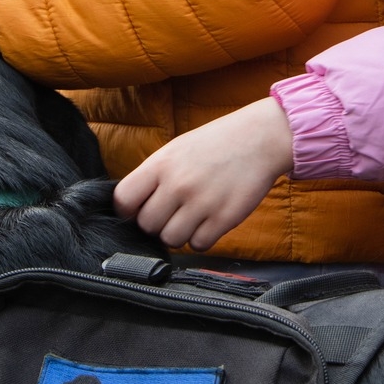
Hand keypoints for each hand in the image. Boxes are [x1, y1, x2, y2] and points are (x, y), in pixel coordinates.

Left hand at [114, 98, 294, 250]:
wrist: (260, 138)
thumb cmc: (216, 143)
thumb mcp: (177, 149)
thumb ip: (154, 176)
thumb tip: (133, 206)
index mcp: (161, 164)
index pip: (124, 199)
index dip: (128, 210)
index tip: (139, 210)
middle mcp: (178, 184)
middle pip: (147, 225)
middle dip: (158, 223)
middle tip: (174, 212)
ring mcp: (201, 203)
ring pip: (171, 239)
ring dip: (180, 233)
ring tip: (192, 217)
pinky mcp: (223, 219)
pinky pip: (198, 245)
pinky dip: (202, 238)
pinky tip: (209, 221)